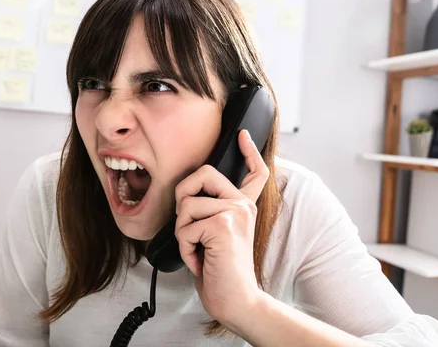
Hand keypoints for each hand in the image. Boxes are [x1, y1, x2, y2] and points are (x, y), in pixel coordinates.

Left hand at [174, 129, 269, 325]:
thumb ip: (210, 214)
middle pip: (203, 173)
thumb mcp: (215, 237)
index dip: (249, 152)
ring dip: (182, 233)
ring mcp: (235, 212)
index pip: (254, 173)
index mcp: (243, 207)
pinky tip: (200, 260)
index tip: (242, 136)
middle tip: (186, 222)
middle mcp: (243, 205)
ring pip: (186, 206)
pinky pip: (185, 227)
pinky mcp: (222, 225)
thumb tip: (186, 199)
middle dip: (183, 193)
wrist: (236, 301)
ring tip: (197, 251)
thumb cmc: (220, 272)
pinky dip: (184, 248)